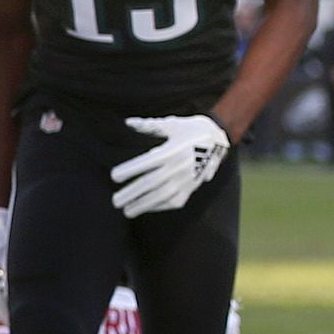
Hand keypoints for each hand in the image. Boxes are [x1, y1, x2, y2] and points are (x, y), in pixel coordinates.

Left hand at [112, 115, 231, 217]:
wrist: (220, 140)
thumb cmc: (191, 130)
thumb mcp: (172, 124)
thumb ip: (149, 125)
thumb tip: (128, 122)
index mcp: (172, 151)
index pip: (146, 163)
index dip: (129, 170)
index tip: (113, 176)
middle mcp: (178, 167)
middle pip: (151, 183)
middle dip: (131, 193)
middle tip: (115, 202)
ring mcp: (186, 180)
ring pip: (161, 196)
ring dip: (143, 205)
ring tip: (126, 211)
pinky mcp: (192, 188)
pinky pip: (174, 201)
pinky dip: (159, 207)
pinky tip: (146, 209)